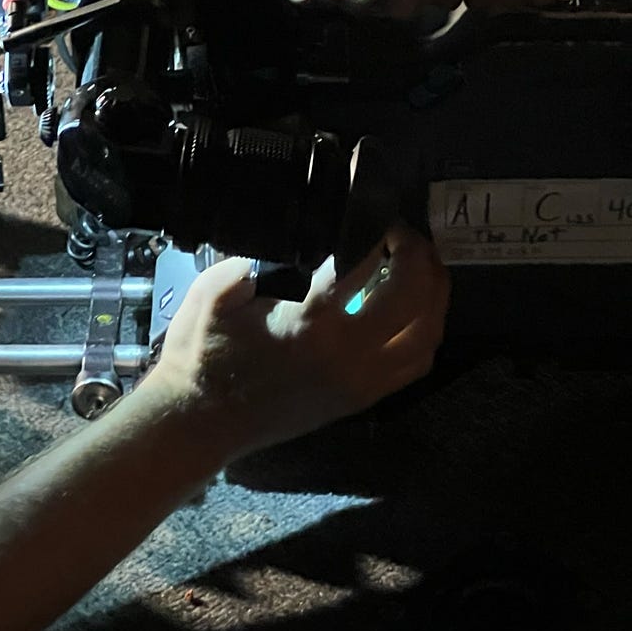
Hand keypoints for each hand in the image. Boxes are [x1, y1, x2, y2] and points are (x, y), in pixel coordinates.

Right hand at [144, 225, 448, 456]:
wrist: (199, 422)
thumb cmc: (202, 354)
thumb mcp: (216, 291)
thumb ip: (257, 257)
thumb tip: (296, 234)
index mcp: (309, 326)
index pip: (360, 266)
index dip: (371, 229)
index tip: (368, 209)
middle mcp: (347, 357)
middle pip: (411, 298)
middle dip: (416, 255)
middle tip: (401, 233)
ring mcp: (360, 383)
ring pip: (426, 335)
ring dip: (432, 293)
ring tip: (419, 264)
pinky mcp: (361, 400)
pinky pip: (415, 364)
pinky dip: (426, 331)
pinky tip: (416, 308)